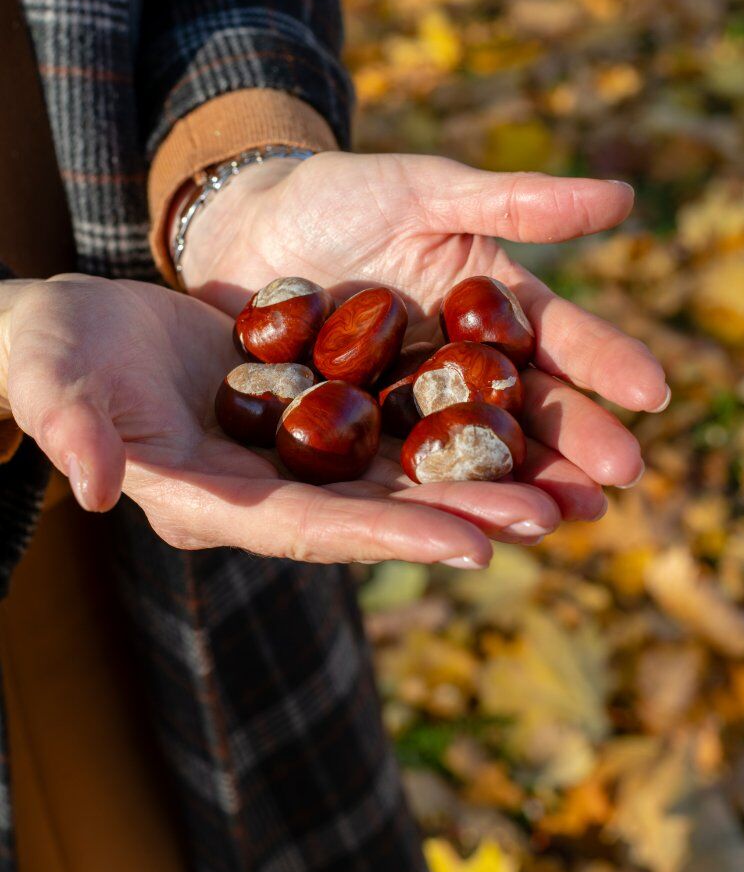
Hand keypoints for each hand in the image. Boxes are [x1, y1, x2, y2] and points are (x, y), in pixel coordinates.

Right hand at [0, 274, 575, 564]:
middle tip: (553, 515)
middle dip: (462, 514)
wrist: (78, 328)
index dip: (387, 535)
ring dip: (478, 473)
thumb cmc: (51, 354)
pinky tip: (514, 407)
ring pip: (398, 468)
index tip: (471, 543)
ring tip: (563, 479)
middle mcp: (264, 493)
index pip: (308, 529)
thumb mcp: (52, 381)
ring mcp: (292, 455)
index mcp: (209, 503)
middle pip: (375, 509)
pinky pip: (389, 418)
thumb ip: (72, 429)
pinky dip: (450, 418)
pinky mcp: (309, 410)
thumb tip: (87, 488)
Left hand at [181, 152, 669, 519]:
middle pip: (524, 410)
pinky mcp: (350, 434)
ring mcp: (407, 404)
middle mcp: (459, 364)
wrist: (245, 223)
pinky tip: (458, 527)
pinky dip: (426, 497)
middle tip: (616, 482)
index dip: (604, 363)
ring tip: (557, 520)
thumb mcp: (427, 190)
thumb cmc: (342, 194)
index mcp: (490, 306)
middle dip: (572, 446)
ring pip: (469, 452)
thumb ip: (515, 202)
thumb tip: (624, 196)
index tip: (653, 393)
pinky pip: (392, 468)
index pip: (558, 339)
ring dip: (514, 486)